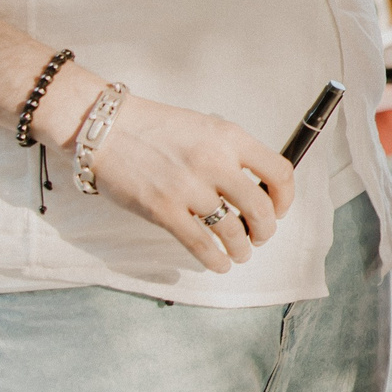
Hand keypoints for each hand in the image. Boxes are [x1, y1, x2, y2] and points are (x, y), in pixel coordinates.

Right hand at [55, 87, 296, 274]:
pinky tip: (219, 264)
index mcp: (230, 138)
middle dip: (266, 230)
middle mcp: (214, 162)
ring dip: (243, 249)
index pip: (278, 172)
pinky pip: (200, 244)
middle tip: (261, 236)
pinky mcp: (163, 210)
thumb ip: (232, 153)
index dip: (285, 197)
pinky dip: (215, 260)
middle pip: (260, 208)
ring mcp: (188, 188)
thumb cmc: (156, 128)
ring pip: (233, 231)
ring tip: (241, 253)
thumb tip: (257, 187)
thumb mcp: (205, 127)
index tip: (280, 209)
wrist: (106, 127)